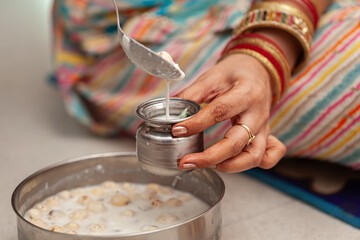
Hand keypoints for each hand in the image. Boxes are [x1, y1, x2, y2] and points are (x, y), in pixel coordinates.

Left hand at [172, 53, 285, 172]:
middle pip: (236, 143)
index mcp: (246, 93)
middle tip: (186, 161)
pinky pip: (266, 159)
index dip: (196, 123)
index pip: (220, 112)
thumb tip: (171, 113)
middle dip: (209, 157)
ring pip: (253, 157)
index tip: (176, 130)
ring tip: (204, 165)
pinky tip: (232, 163)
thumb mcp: (213, 77)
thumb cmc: (236, 72)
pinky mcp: (265, 137)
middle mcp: (258, 114)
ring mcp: (264, 128)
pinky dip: (251, 165)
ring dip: (228, 166)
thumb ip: (192, 94)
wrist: (258, 70)